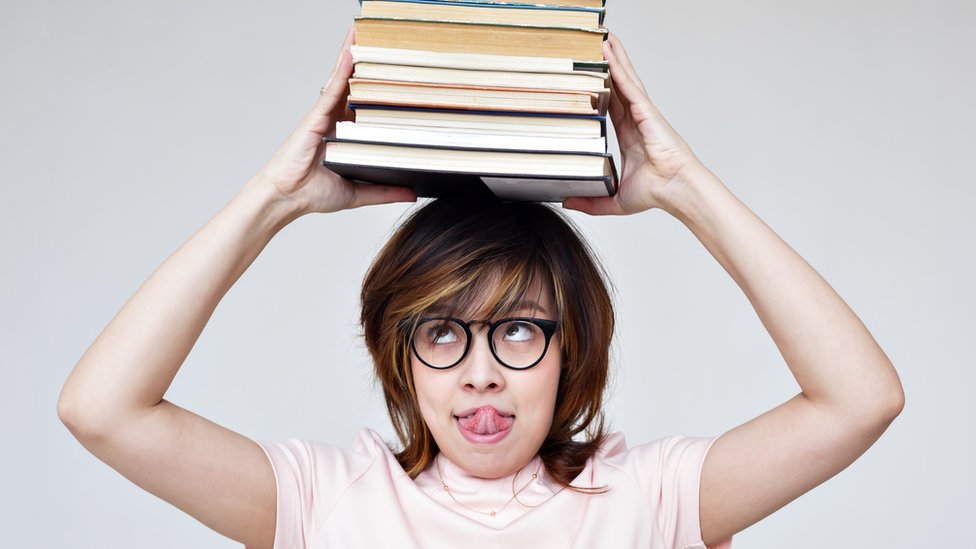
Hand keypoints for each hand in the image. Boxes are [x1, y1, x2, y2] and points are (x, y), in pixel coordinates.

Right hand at [254, 27, 415, 214]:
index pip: (368, 105)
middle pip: (357, 85)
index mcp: (346, 134)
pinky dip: (342, 70)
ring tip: (367, 31)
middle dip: (369, 63)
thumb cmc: (312, 193)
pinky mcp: (316, 116)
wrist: (287, 198)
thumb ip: (384, 191)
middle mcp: (337, 120)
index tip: (399, 72)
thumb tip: (411, 193)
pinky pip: (332, 89)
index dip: (381, 86)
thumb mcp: (358, 192)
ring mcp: (325, 115)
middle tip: (385, 39)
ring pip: (344, 79)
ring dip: (355, 54)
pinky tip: (352, 52)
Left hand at [563, 34, 709, 215]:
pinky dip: (618, 67)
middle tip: (597, 46)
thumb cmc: (655, 192)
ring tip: (603, 37)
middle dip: (608, 65)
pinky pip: (628, 85)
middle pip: (618, 86)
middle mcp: (636, 119)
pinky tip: (609, 52)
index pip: (611, 105)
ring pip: (624, 79)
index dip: (601, 89)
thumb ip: (590, 202)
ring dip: (614, 58)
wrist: (675, 189)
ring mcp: (642, 112)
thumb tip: (567, 203)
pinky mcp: (646, 110)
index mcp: (630, 134)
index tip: (589, 77)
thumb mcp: (613, 199)